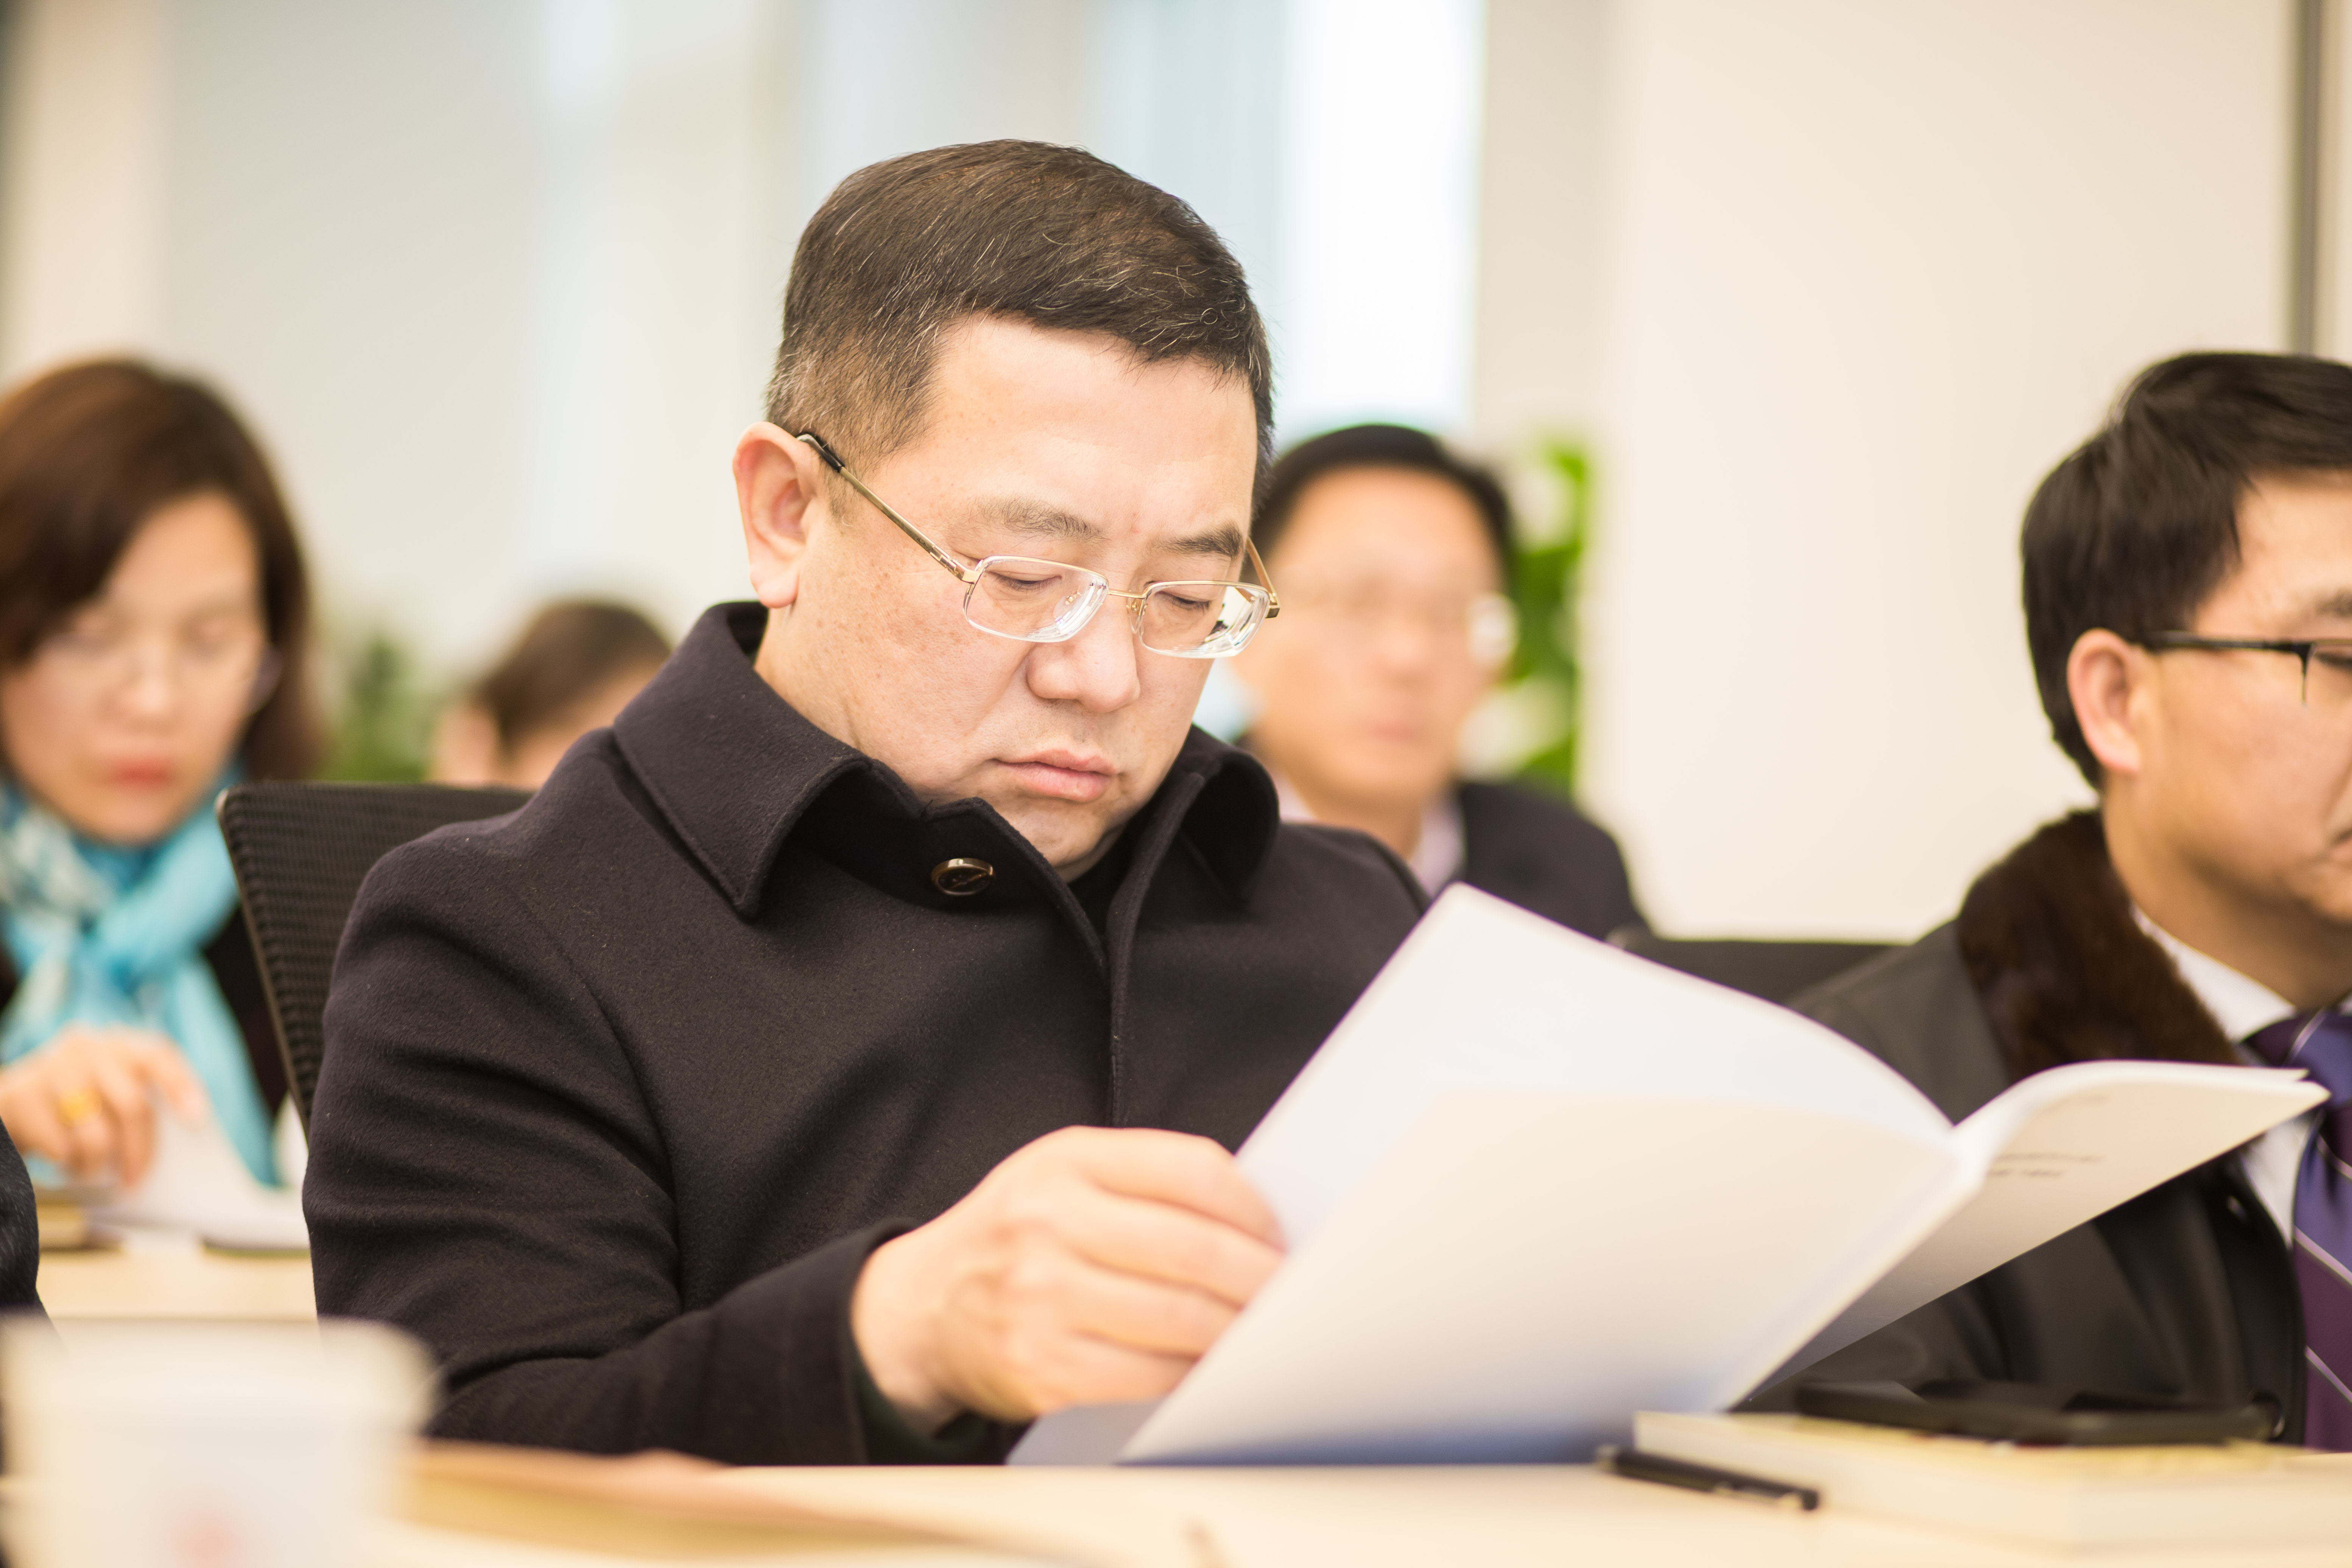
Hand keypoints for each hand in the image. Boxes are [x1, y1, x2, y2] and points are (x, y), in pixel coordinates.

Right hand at [0, 1026, 210, 1185]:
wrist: (18, 1102)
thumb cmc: (82, 1102)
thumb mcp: (113, 1091)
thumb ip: (141, 1103)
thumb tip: (183, 1138)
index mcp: (120, 1044)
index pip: (157, 1056)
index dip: (179, 1086)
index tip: (197, 1120)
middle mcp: (87, 1049)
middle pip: (131, 1105)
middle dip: (139, 1151)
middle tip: (134, 1181)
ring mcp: (52, 1070)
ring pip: (95, 1134)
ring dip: (97, 1163)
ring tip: (91, 1171)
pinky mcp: (21, 1098)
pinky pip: (59, 1146)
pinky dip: (67, 1162)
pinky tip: (64, 1160)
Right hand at [850, 1126, 1284, 1431]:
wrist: (923, 1307)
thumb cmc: (1015, 1236)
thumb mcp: (1064, 1173)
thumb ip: (1146, 1180)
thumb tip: (1253, 1221)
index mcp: (1067, 1162)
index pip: (1192, 1172)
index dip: (1253, 1209)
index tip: (1278, 1236)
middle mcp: (1048, 1225)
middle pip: (1194, 1252)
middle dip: (1260, 1279)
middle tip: (1288, 1294)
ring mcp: (1041, 1300)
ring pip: (1178, 1322)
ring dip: (1236, 1333)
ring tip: (1259, 1333)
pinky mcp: (1041, 1369)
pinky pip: (1146, 1378)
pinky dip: (1190, 1376)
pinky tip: (1207, 1367)